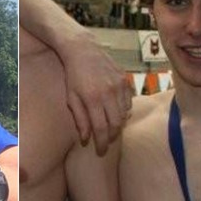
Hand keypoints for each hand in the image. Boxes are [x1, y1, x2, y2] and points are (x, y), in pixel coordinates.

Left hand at [60, 36, 132, 154]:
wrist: (83, 50)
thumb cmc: (73, 76)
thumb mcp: (71, 98)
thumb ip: (79, 119)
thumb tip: (86, 139)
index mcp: (92, 99)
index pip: (101, 128)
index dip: (102, 142)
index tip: (100, 151)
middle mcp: (108, 92)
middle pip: (116, 124)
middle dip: (112, 136)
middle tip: (106, 142)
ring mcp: (119, 85)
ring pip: (124, 114)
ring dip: (118, 124)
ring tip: (110, 127)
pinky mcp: (125, 79)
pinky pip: (129, 101)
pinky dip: (124, 110)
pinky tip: (115, 112)